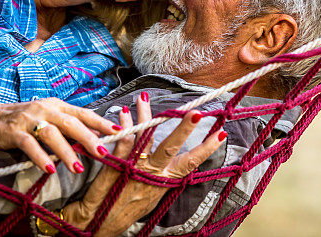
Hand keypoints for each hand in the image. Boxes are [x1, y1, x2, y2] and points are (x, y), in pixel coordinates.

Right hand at [0, 97, 120, 174]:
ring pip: (52, 134)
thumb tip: (93, 139)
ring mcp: (30, 119)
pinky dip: (41, 157)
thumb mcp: (49, 118)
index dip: (101, 122)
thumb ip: (67, 127)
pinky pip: (29, 145)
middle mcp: (46, 108)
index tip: (118, 131)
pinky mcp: (14, 131)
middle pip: (72, 123)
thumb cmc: (25, 119)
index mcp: (58, 105)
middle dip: (89, 138)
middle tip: (102, 152)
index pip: (84, 113)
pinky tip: (50, 169)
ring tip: (77, 167)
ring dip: (66, 151)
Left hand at [62, 93, 225, 236]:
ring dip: (145, 117)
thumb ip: (165, 173)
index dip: (206, 149)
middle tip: (196, 113)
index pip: (191, 162)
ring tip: (144, 98)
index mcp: (164, 180)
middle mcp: (152, 175)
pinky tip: (123, 114)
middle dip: (184, 130)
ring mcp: (133, 170)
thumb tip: (183, 156)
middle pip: (170, 148)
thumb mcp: (154, 192)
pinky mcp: (115, 168)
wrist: (99, 223)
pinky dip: (124, 127)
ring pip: (143, 140)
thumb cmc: (130, 206)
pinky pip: (121, 143)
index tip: (221, 133)